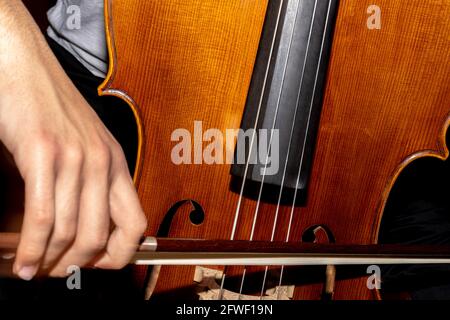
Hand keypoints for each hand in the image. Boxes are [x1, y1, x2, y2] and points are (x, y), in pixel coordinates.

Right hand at [0, 0, 146, 278]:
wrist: (26, 67)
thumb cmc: (53, 107)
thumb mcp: (87, 145)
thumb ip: (94, 180)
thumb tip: (91, 218)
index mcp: (116, 164)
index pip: (135, 224)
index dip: (121, 255)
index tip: (101, 266)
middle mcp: (102, 163)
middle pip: (100, 237)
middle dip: (77, 266)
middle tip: (56, 274)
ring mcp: (74, 159)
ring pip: (70, 232)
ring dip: (49, 262)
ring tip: (34, 271)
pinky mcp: (43, 153)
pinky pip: (43, 216)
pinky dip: (32, 247)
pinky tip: (23, 259)